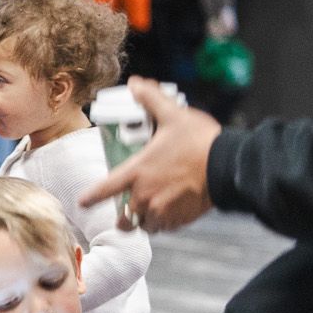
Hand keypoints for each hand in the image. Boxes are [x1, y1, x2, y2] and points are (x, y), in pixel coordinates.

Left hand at [78, 77, 220, 231]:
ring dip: (144, 220)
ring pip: (144, 225)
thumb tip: (137, 84)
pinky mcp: (180, 220)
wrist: (230, 166)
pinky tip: (169, 214)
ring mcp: (162, 211)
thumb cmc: (201, 142)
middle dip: (123, 216)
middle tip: (126, 211)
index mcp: (137, 172)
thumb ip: (152, 100)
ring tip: (149, 213)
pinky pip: (165, 228)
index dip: (91, 197)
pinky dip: (164, 224)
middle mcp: (145, 196)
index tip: (82, 202)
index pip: (104, 190)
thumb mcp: (173, 115)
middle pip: (124, 216)